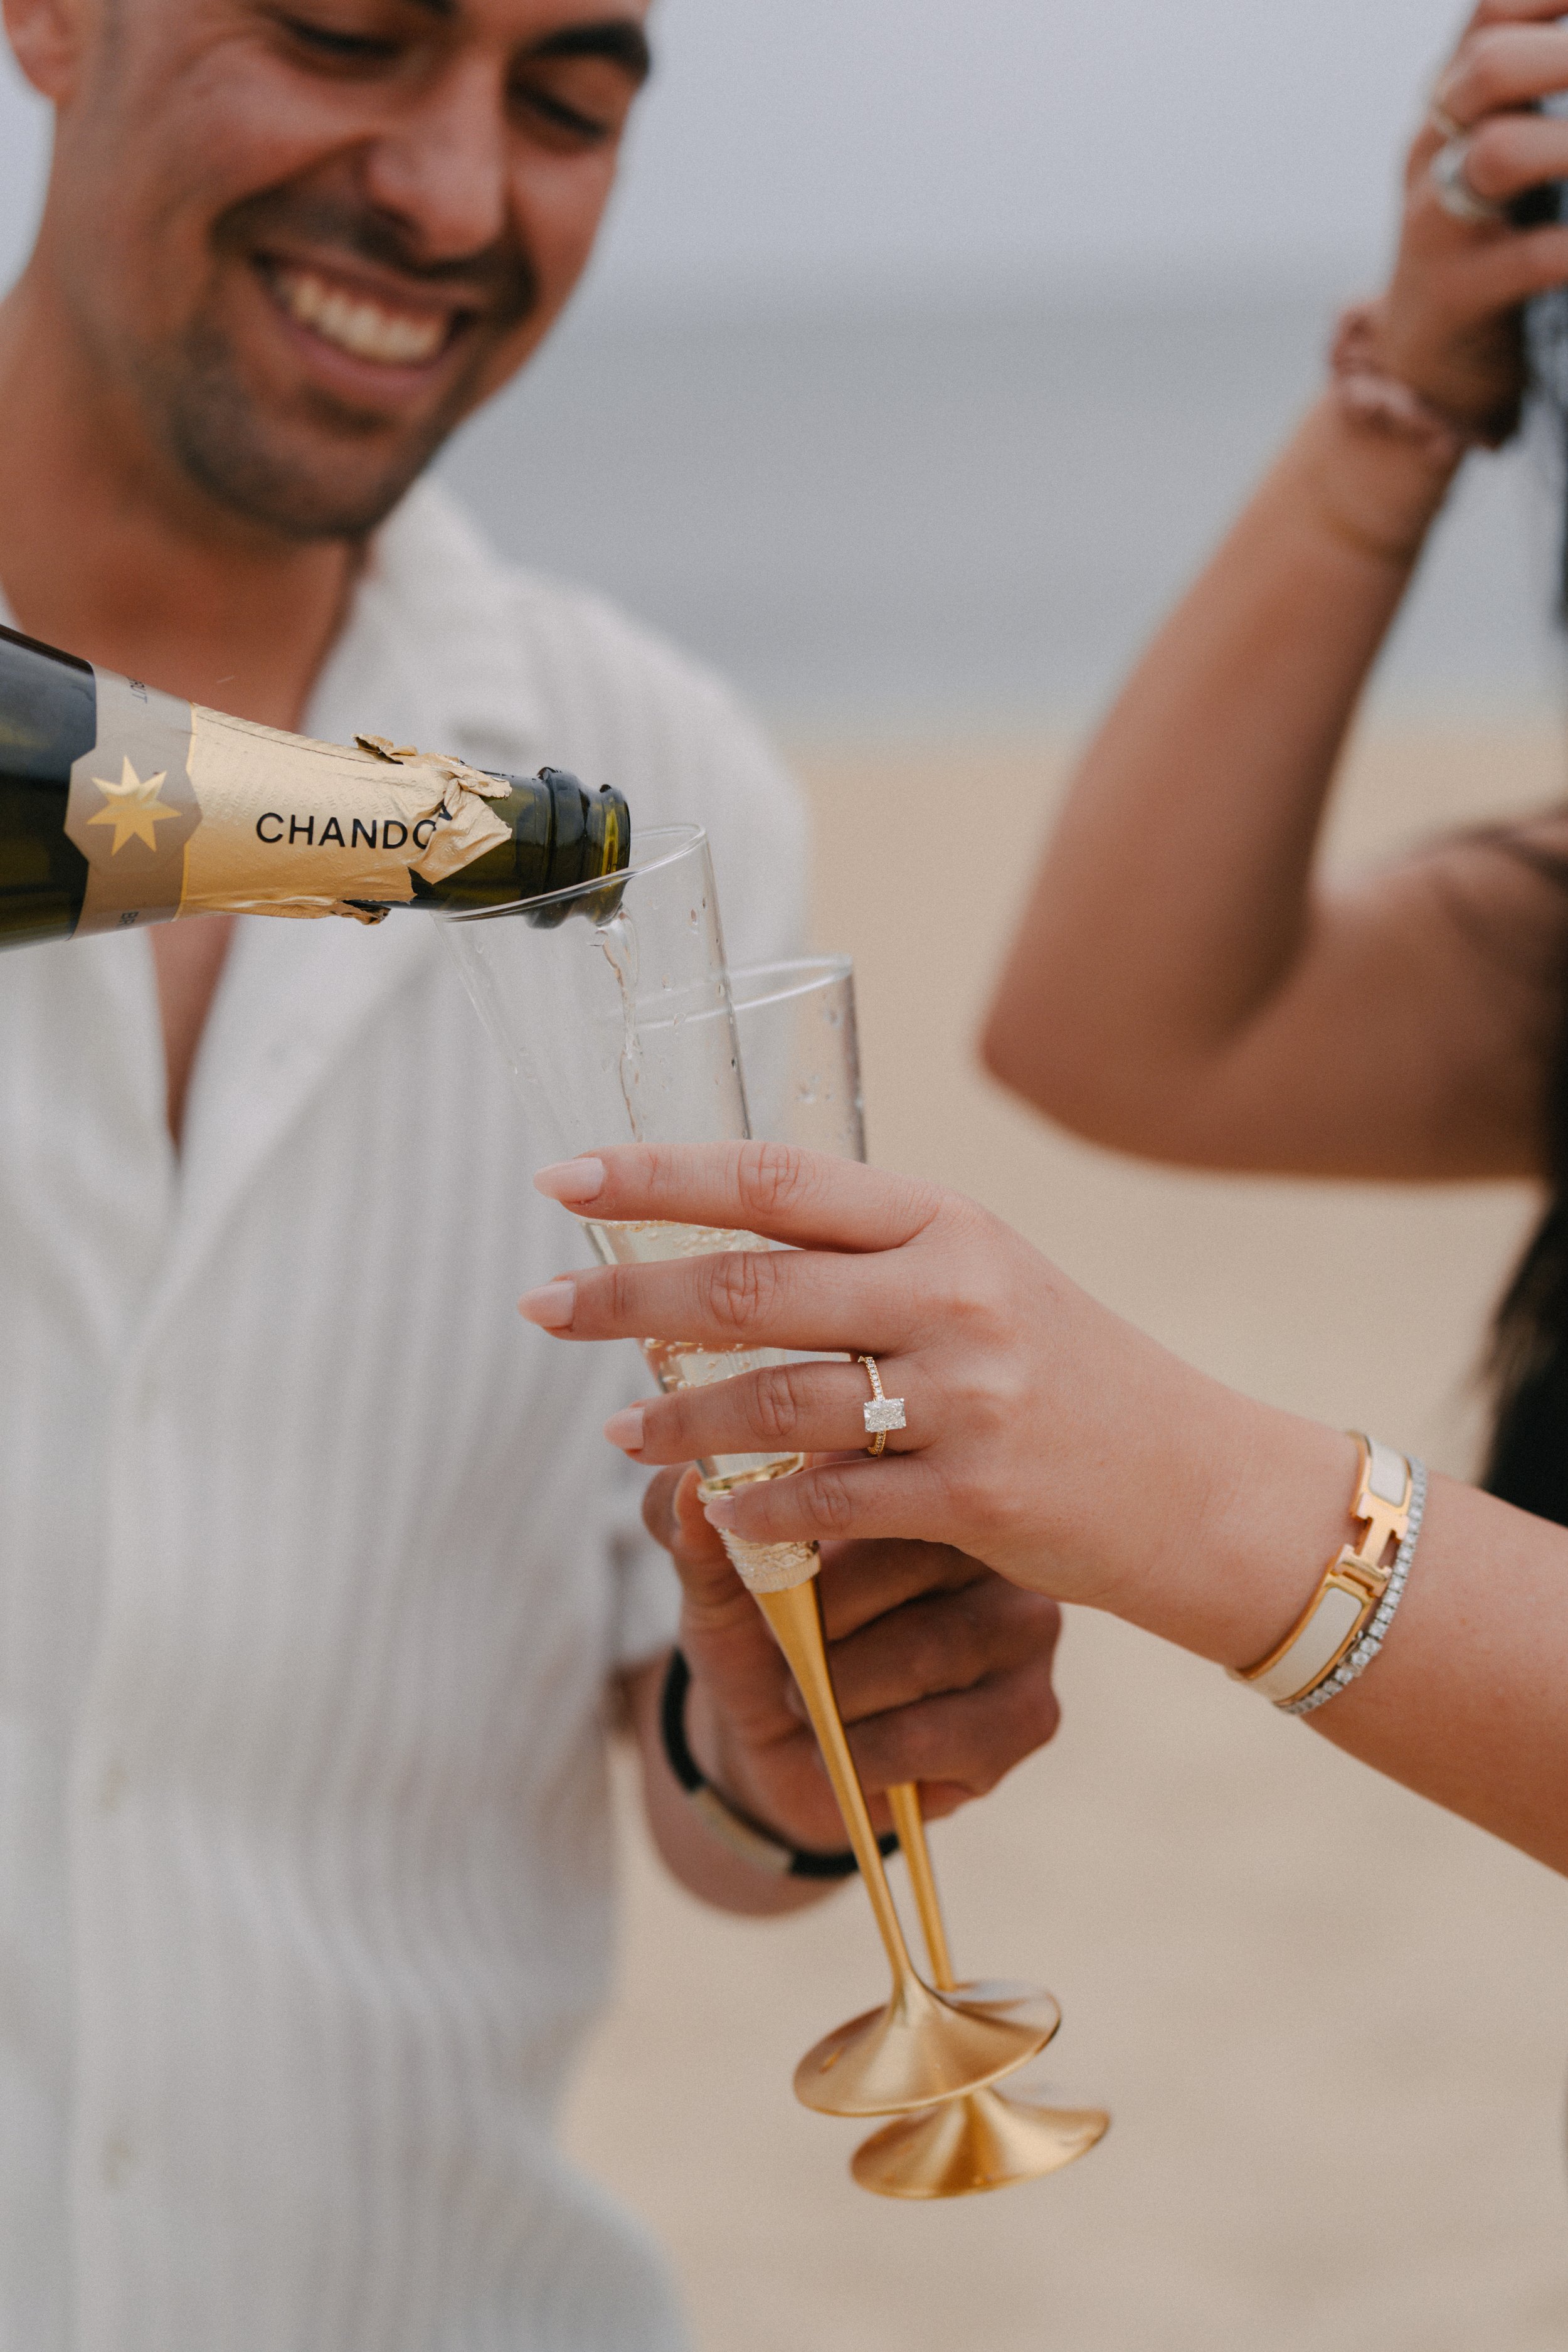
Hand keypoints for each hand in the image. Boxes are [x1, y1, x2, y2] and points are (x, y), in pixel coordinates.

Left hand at [520, 1143, 1345, 1658]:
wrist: (1198, 1483)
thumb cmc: (1067, 1375)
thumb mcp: (982, 1280)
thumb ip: (869, 1260)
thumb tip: (721, 1247)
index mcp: (945, 1221)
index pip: (775, 1180)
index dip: (658, 1177)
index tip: (563, 1180)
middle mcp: (953, 1292)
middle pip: (751, 1285)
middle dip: (627, 1297)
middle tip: (540, 1306)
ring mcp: (967, 1395)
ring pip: (775, 1400)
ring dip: (676, 1421)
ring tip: (615, 1433)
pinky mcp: (975, 1496)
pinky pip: (828, 1500)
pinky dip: (759, 1509)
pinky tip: (715, 1512)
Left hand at [641, 1461, 1061, 1853]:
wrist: (778, 1754)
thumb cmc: (759, 1639)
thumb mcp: (710, 1581)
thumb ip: (688, 1525)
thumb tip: (687, 1483)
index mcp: (919, 1482)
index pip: (884, 1475)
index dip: (809, 1526)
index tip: (765, 1570)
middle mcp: (991, 1542)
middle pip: (913, 1560)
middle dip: (822, 1619)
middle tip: (786, 1648)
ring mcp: (1025, 1627)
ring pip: (927, 1651)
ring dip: (839, 1691)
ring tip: (809, 1699)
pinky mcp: (1033, 1712)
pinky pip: (945, 1732)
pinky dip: (871, 1752)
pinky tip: (850, 1750)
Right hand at [1374, 0, 1567, 439]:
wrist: (1422, 366)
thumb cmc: (1488, 242)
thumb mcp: (1499, 154)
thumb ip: (1539, 95)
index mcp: (1449, 104)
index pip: (1491, 13)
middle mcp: (1433, 151)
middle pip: (1489, 67)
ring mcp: (1436, 224)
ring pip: (1497, 154)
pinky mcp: (1455, 294)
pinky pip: (1530, 259)